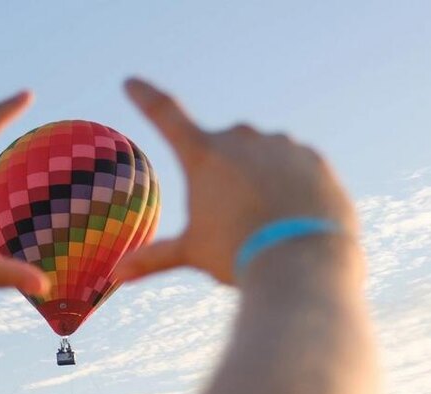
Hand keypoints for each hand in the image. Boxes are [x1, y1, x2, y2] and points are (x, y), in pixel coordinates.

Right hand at [115, 78, 357, 284]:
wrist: (304, 261)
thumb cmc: (238, 255)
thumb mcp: (193, 253)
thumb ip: (154, 258)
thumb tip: (116, 275)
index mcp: (204, 155)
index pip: (165, 115)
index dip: (145, 97)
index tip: (131, 82)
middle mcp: (242, 139)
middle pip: (223, 148)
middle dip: (224, 172)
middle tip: (230, 214)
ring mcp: (282, 145)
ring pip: (262, 156)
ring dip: (259, 178)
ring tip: (264, 222)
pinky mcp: (314, 158)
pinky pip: (295, 166)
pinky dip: (290, 185)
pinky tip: (291, 214)